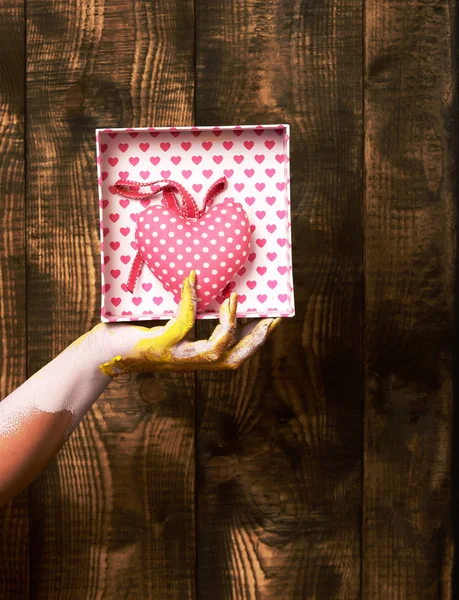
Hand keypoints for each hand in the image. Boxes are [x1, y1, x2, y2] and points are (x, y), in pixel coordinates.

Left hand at [94, 270, 280, 375]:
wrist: (102, 356)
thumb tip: (209, 297)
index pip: (234, 356)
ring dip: (229, 322)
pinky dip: (191, 299)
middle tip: (273, 318)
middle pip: (234, 359)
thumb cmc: (133, 340)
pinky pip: (184, 322)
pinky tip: (191, 279)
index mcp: (195, 359)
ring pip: (216, 348)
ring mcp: (177, 357)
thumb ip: (188, 324)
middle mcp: (190, 363)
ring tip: (233, 298)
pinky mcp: (161, 346)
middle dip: (256, 339)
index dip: (254, 341)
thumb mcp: (168, 333)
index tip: (271, 321)